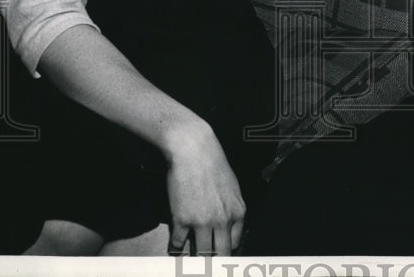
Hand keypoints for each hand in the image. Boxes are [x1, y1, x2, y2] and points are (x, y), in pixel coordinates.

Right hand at [164, 121, 245, 255]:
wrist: (193, 150)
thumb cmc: (213, 164)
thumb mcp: (232, 187)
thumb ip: (232, 209)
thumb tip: (229, 226)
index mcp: (238, 212)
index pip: (235, 244)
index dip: (226, 252)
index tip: (221, 258)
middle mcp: (222, 220)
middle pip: (221, 254)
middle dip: (215, 263)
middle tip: (209, 268)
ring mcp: (202, 222)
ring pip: (202, 254)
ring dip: (196, 260)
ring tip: (192, 263)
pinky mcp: (181, 220)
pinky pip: (178, 244)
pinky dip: (175, 249)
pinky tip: (175, 249)